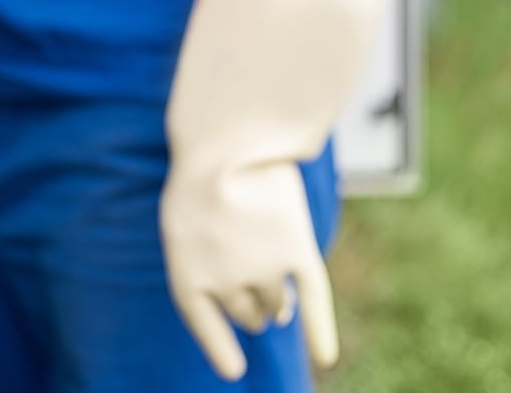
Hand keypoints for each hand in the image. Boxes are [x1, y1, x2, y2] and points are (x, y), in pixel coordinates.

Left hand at [160, 156, 336, 380]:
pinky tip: (324, 356)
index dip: (219, 347)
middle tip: (254, 283)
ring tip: (272, 270)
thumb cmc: (202, 167)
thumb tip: (253, 295)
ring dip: (277, 300)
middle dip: (252, 306)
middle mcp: (223, 282)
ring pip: (277, 305)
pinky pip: (312, 304)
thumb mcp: (187, 209)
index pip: (204, 322)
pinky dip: (319, 332)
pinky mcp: (297, 254)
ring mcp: (262, 270)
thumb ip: (210, 251)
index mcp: (186, 272)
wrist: (227, 141)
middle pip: (247, 313)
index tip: (234, 370)